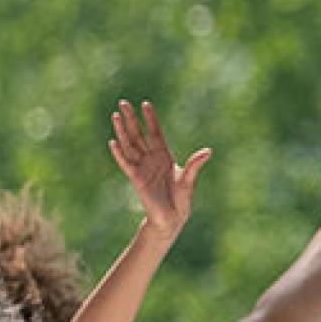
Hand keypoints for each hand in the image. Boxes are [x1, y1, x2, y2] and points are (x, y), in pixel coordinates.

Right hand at [108, 98, 211, 238]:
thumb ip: (195, 165)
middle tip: (123, 102)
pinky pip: (125, 163)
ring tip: (115, 116)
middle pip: (138, 135)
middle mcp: (150, 159)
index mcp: (164, 155)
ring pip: (129, 145)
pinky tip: (113, 142)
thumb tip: (207, 151)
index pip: (154, 133)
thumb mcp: (189, 181)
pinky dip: (119, 153)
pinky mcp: (136, 179)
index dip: (150, 119)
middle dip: (131, 119)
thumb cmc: (181, 200)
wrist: (171, 219)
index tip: (145, 104)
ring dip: (121, 131)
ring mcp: (141, 168)